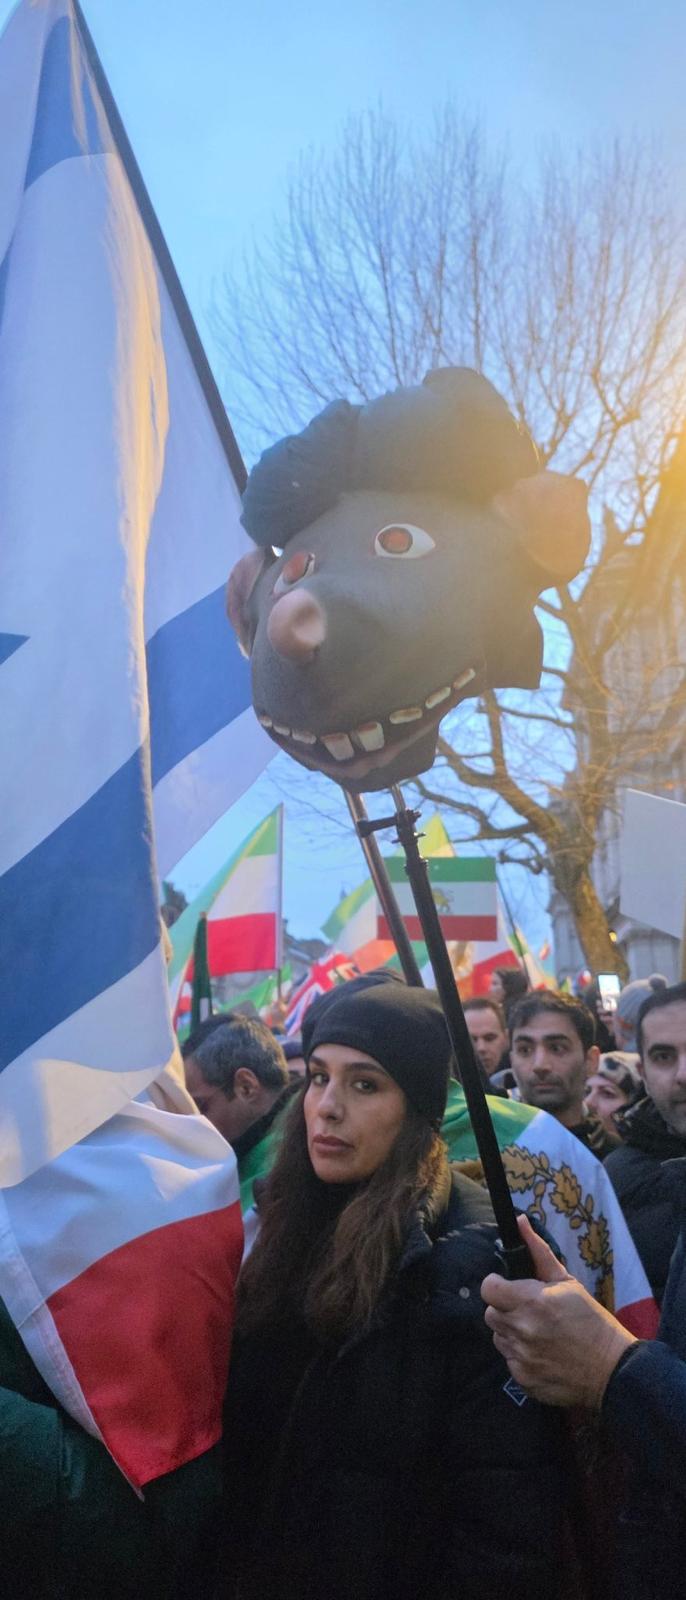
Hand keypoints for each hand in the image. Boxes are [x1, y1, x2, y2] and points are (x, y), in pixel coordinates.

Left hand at [481, 1215, 637, 1408]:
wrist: (610, 1369)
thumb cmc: (591, 1321)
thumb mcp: (568, 1282)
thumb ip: (538, 1252)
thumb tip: (519, 1221)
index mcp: (532, 1300)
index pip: (488, 1288)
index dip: (497, 1285)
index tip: (509, 1287)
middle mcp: (522, 1329)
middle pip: (490, 1313)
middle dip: (505, 1309)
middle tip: (528, 1311)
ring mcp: (521, 1357)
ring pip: (498, 1337)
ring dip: (511, 1333)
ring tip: (537, 1333)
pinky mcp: (523, 1379)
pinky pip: (509, 1361)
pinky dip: (520, 1356)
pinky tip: (542, 1354)